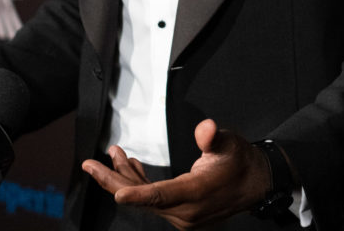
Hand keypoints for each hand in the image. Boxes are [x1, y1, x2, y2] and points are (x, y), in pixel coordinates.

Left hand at [81, 119, 272, 229]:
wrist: (255, 184)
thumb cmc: (241, 161)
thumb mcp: (230, 143)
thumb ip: (213, 137)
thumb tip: (205, 128)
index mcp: (197, 193)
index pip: (161, 195)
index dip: (138, 194)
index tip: (116, 192)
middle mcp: (186, 211)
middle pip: (144, 198)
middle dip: (113, 180)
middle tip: (89, 165)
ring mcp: (182, 215)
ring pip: (145, 199)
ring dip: (125, 177)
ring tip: (113, 153)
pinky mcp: (180, 213)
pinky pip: (153, 200)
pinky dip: (138, 184)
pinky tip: (130, 166)